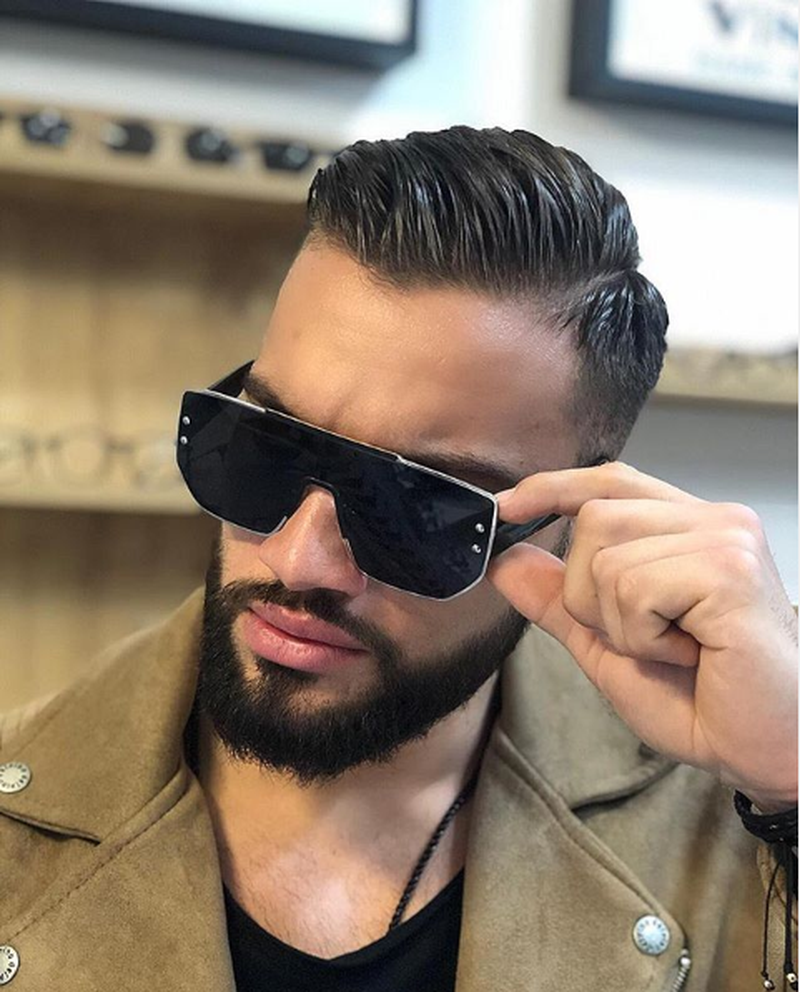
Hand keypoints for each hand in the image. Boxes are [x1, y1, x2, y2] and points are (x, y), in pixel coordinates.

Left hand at [487, 462, 797, 810]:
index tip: (507, 507)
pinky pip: (633, 590)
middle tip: (646, 638)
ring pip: (605, 558)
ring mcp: (725, 539)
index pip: (611, 482)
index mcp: (689, 528)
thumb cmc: (704, 698)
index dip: (555, 488)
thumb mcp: (608, 644)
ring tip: (675, 647)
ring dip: (619, 625)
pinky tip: (691, 653)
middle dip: (590, 596)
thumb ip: (558, 599)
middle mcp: (713, 520)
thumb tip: (506, 559)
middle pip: (593, 519)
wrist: (763, 749)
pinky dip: (643, 638)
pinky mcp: (729, 569)